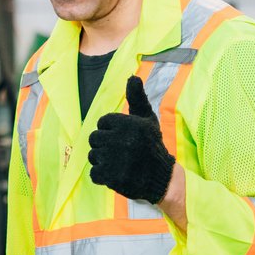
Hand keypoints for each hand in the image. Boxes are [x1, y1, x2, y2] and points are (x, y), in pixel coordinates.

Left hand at [87, 75, 174, 203]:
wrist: (162, 178)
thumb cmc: (151, 145)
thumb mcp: (147, 119)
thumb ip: (137, 98)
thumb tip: (132, 77)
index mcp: (128, 124)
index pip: (102, 122)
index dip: (111, 131)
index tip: (125, 138)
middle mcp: (122, 140)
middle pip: (94, 139)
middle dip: (105, 145)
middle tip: (121, 152)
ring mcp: (116, 160)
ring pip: (93, 156)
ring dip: (103, 161)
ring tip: (120, 163)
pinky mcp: (112, 177)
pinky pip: (94, 173)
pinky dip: (103, 176)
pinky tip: (117, 174)